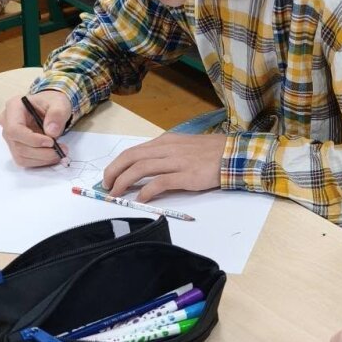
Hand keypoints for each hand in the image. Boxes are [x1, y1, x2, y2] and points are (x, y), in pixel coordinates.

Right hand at [0, 90, 70, 167]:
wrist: (50, 108)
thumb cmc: (51, 103)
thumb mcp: (59, 103)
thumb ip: (56, 114)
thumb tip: (51, 132)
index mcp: (13, 107)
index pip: (15, 129)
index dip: (32, 139)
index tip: (51, 142)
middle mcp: (7, 122)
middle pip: (18, 145)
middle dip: (41, 152)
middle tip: (61, 150)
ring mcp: (10, 136)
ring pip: (21, 156)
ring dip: (42, 159)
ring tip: (59, 152)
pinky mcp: (15, 147)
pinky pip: (24, 160)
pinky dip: (40, 161)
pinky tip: (52, 156)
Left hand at [101, 131, 226, 200]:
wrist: (235, 155)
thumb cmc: (211, 152)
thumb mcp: (184, 146)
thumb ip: (166, 154)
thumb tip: (146, 167)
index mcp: (165, 141)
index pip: (133, 151)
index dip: (117, 164)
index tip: (109, 176)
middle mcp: (167, 148)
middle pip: (131, 158)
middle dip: (113, 172)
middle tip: (106, 186)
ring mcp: (177, 162)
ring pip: (141, 169)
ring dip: (124, 182)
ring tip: (116, 194)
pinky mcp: (186, 176)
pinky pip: (160, 183)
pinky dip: (146, 191)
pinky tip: (140, 199)